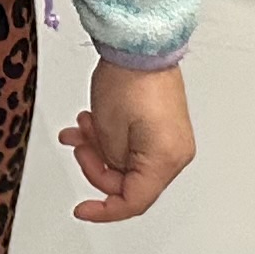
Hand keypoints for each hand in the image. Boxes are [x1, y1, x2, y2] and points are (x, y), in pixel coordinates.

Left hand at [59, 58, 195, 221]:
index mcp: (164, 160)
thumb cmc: (128, 79)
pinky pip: (134, 145)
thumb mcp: (108, 130)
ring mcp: (171, 139)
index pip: (133, 201)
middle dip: (97, 165)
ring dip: (100, 147)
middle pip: (129, 182)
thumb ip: (110, 162)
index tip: (81, 209)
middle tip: (79, 143)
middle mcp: (175, 153)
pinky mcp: (164, 126)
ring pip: (128, 162)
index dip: (104, 209)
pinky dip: (110, 138)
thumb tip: (112, 171)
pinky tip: (90, 122)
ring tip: (82, 125)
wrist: (141, 43)